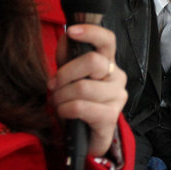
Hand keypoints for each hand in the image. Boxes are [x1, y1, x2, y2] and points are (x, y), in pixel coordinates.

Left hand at [50, 24, 127, 156]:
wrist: (85, 138)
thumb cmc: (78, 102)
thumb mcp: (70, 77)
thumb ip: (67, 57)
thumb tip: (65, 37)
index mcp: (108, 63)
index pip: (107, 40)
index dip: (91, 32)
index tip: (71, 31)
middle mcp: (117, 77)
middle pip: (92, 62)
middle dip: (64, 74)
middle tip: (53, 86)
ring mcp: (117, 97)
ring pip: (83, 87)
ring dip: (62, 96)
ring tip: (57, 102)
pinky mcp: (111, 116)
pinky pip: (81, 107)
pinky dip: (65, 109)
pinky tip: (64, 113)